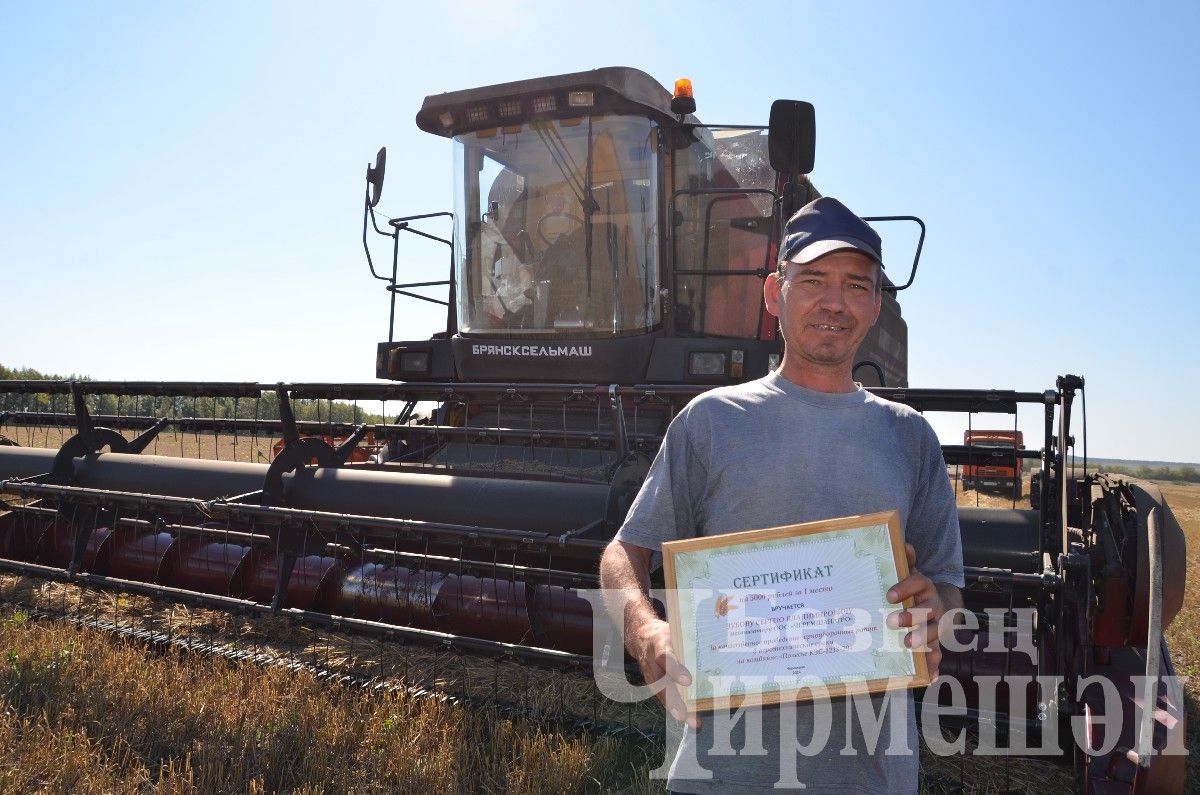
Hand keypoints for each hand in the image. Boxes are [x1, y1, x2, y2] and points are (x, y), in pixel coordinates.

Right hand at [632, 618, 701, 728]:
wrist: (641, 635)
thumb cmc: (664, 633)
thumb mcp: (673, 629)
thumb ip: (687, 640)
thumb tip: (714, 647)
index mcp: (659, 642)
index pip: (664, 656)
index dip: (675, 670)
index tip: (687, 681)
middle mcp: (651, 660)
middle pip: (661, 682)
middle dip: (673, 699)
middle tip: (685, 714)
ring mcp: (649, 673)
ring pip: (661, 693)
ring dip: (676, 708)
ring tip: (692, 720)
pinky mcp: (652, 682)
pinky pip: (663, 696)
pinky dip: (675, 707)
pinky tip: (690, 717)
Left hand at [885, 543, 946, 676]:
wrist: (943, 603)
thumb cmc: (917, 590)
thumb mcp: (911, 574)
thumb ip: (906, 562)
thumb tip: (903, 543)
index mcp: (926, 588)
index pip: (918, 583)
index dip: (905, 588)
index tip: (888, 596)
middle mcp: (934, 606)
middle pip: (927, 611)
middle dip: (912, 617)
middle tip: (893, 622)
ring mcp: (937, 625)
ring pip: (934, 632)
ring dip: (923, 639)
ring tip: (909, 645)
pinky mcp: (937, 642)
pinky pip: (938, 654)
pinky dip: (934, 665)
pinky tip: (928, 675)